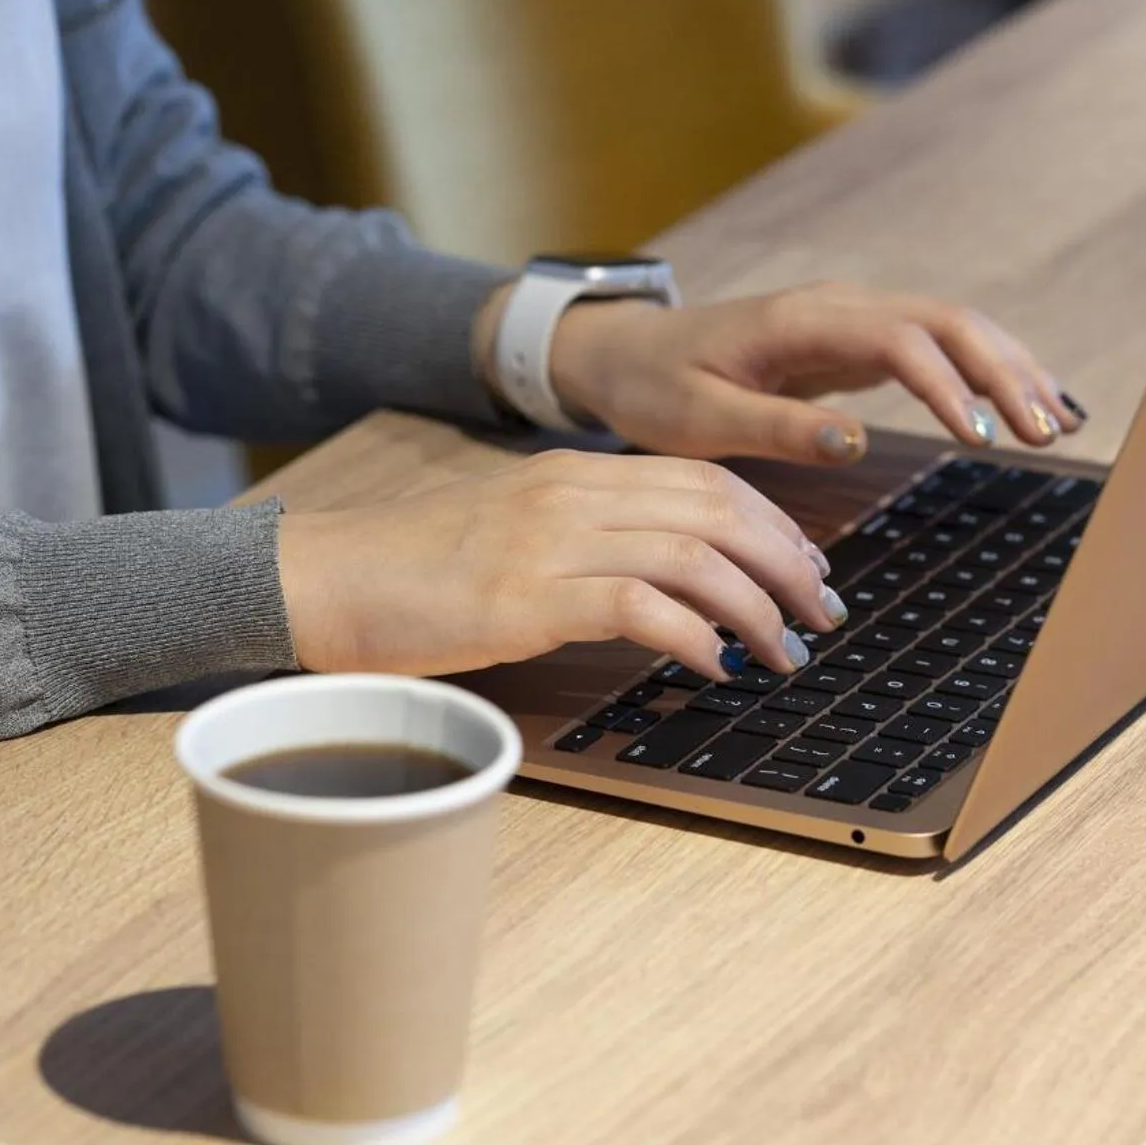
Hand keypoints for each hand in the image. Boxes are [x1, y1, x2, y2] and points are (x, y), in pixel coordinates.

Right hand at [277, 451, 846, 680]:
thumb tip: (657, 592)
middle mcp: (571, 494)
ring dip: (757, 609)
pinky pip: (642, 607)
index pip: (703, 479)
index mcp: (571, 474)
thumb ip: (581, 546)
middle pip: (717, 508)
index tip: (807, 570)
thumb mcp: (509, 538)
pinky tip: (715, 670)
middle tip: (822, 614)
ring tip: (786, 653)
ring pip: (695, 555)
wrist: (323, 578)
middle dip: (787, 563)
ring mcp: (550, 541)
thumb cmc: (409, 574)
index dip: (773, 523)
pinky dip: (695, 639)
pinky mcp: (528, 597)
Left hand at [538, 282, 1086, 464]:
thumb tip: (854, 439)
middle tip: (1049, 432)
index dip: (948, 386)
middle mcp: (837, 307)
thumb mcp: (699, 418)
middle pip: (948, 322)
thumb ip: (776, 426)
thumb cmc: (655, 387)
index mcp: (800, 321)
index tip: (981, 438)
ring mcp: (850, 320)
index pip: (900, 340)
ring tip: (1060, 421)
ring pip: (952, 329)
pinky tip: (1022, 408)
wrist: (625, 354)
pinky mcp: (854, 342)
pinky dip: (983, 374)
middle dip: (1005, 372)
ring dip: (1009, 369)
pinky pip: (935, 349)